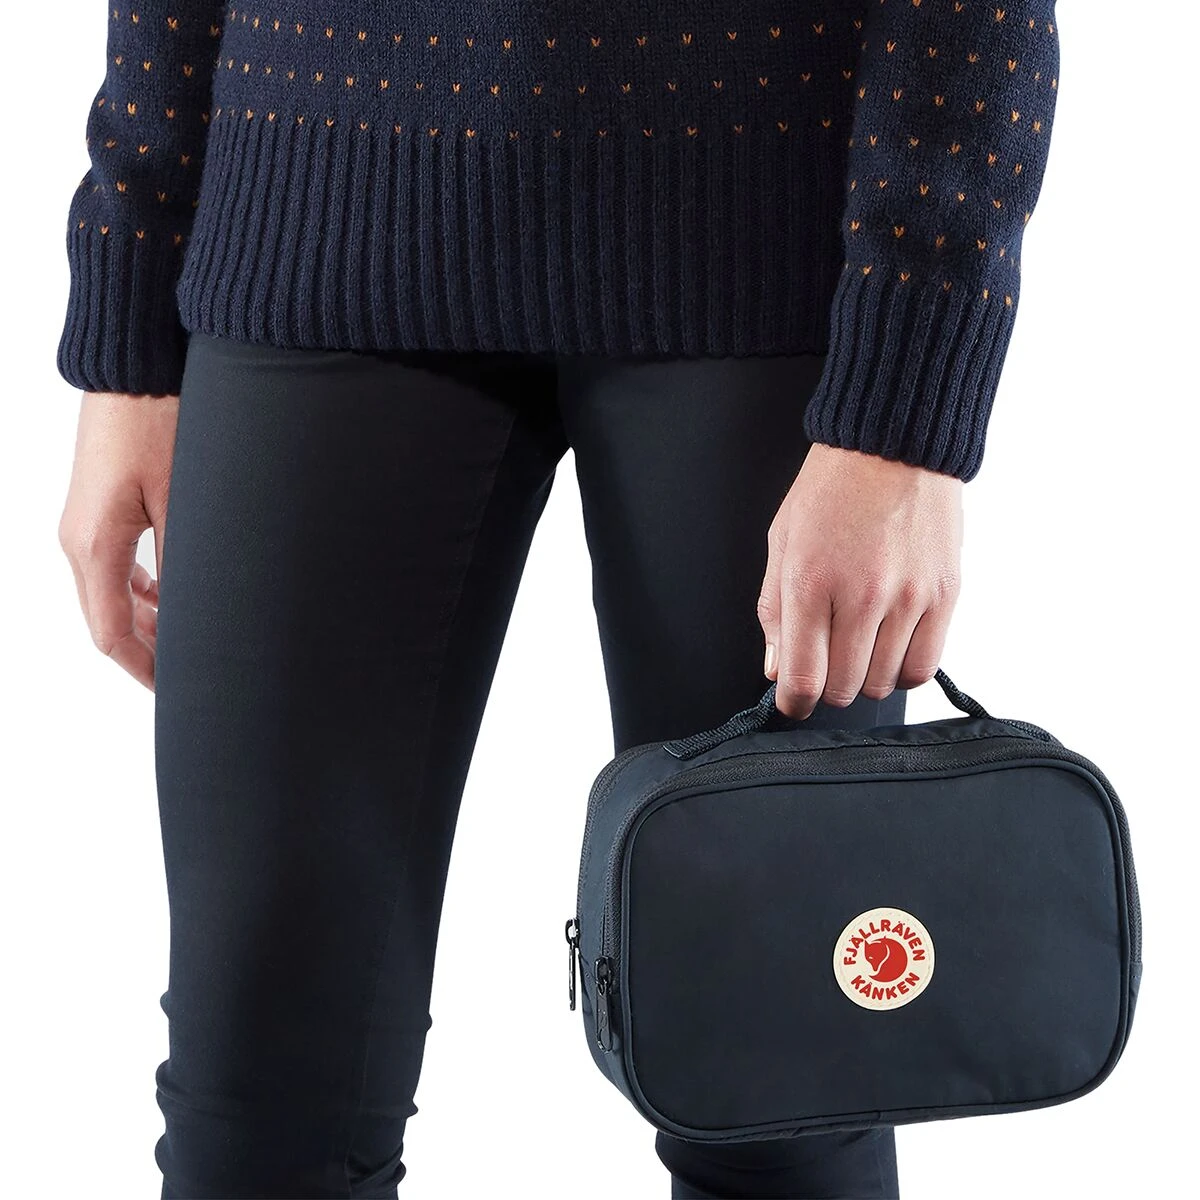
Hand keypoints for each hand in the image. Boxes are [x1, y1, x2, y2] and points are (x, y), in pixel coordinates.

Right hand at [58, 390, 178, 690]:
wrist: (131, 366)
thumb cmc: (157, 422)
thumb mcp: (181, 500)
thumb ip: (187, 563)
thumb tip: (201, 616)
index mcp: (93, 547)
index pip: (111, 634)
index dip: (145, 669)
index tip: (178, 691)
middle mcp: (79, 541)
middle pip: (108, 619)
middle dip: (151, 650)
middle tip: (196, 671)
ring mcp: (85, 523)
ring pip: (112, 593)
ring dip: (149, 620)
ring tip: (193, 639)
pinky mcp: (99, 506)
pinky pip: (115, 565)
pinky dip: (143, 590)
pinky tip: (175, 594)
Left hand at [757, 442, 962, 719]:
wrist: (893, 446)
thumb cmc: (831, 490)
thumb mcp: (782, 542)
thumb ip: (774, 612)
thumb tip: (776, 670)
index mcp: (810, 582)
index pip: (802, 678)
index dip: (793, 702)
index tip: (792, 700)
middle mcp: (861, 596)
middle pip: (842, 687)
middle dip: (826, 686)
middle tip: (824, 662)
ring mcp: (908, 598)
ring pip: (883, 682)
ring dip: (864, 676)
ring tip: (858, 645)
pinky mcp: (945, 595)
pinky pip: (925, 665)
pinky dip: (903, 668)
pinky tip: (891, 646)